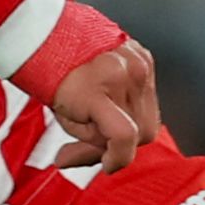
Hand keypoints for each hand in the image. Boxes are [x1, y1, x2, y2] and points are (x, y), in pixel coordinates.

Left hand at [48, 39, 160, 177]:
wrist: (54, 38)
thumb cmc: (55, 79)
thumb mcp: (66, 120)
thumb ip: (90, 146)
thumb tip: (108, 167)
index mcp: (95, 90)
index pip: (123, 135)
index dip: (118, 158)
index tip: (108, 165)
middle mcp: (123, 74)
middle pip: (142, 132)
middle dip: (120, 144)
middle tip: (92, 138)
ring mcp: (138, 63)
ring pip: (150, 117)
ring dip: (129, 125)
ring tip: (101, 116)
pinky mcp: (145, 57)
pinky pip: (150, 96)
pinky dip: (134, 106)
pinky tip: (114, 99)